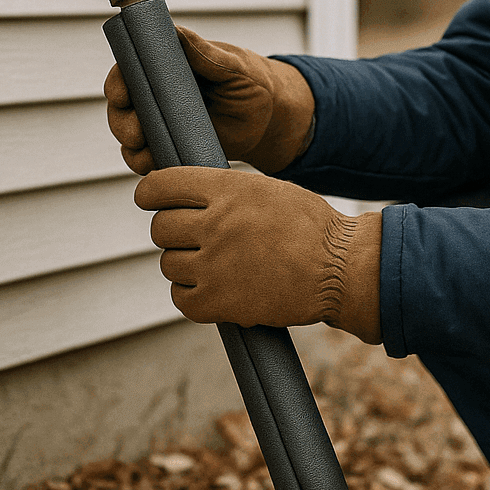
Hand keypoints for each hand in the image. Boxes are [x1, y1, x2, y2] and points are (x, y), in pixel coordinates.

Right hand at [105, 27, 315, 174]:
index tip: (119, 95)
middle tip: (136, 133)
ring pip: (130, 133)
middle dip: (121, 120)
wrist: (269, 119)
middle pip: (123, 105)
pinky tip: (152, 165)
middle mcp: (157, 92)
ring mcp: (162, 121)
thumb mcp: (233, 65)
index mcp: (168, 65)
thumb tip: (177, 32)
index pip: (131, 68)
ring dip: (130, 144)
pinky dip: (144, 162)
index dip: (118, 81)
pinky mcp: (171, 145)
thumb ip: (206, 53)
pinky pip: (147, 156)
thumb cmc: (253, 82)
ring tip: (144, 152)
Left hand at [135, 167, 381, 343]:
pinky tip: (213, 288)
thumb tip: (182, 195)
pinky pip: (181, 297)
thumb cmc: (309, 226)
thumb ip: (224, 190)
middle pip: (160, 228)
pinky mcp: (220, 303)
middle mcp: (216, 224)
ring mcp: (215, 265)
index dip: (150, 194)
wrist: (339, 269)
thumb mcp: (268, 189)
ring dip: (184, 264)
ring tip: (213, 265)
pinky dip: (192, 295)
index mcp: (227, 189)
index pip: (160, 186)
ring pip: (169, 264)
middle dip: (172, 233)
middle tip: (193, 238)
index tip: (150, 200)